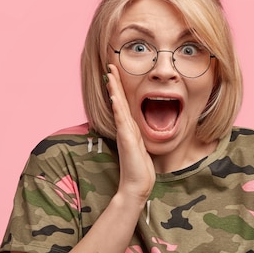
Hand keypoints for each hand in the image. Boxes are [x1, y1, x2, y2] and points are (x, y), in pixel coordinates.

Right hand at [106, 64, 155, 204]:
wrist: (137, 185)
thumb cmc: (140, 170)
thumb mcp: (143, 149)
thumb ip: (140, 139)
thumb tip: (141, 132)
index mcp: (130, 130)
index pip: (123, 105)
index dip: (119, 90)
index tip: (116, 74)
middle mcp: (126, 129)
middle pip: (118, 101)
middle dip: (114, 83)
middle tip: (110, 66)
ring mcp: (125, 134)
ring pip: (118, 107)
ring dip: (114, 90)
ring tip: (110, 75)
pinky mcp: (128, 140)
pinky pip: (122, 120)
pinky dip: (118, 108)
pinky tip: (115, 97)